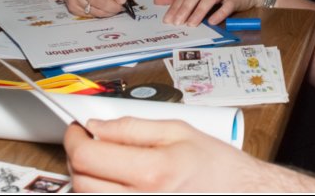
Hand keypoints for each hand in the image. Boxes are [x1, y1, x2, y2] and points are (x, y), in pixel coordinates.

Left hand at [65, 117, 266, 192]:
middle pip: (81, 182)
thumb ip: (134, 127)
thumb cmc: (216, 165)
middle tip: (89, 142)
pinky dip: (101, 194)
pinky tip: (113, 183)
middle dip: (78, 157)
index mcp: (153, 172)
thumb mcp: (179, 131)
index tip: (77, 129)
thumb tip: (97, 126)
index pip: (89, 157)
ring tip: (103, 162)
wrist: (240, 194)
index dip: (75, 139)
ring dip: (86, 179)